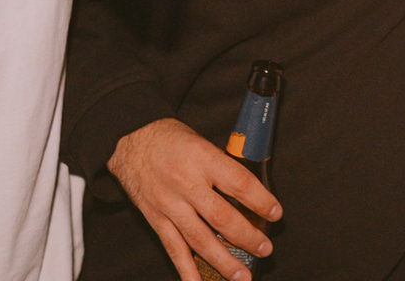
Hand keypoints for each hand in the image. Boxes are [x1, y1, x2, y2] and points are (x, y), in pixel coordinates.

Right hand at [108, 119, 281, 280]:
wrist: (129, 140)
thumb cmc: (168, 138)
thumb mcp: (200, 140)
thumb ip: (221, 165)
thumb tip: (247, 191)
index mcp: (202, 159)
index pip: (239, 183)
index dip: (261, 201)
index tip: (275, 213)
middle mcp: (186, 183)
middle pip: (222, 217)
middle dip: (248, 237)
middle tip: (265, 249)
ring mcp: (169, 204)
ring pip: (200, 239)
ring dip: (223, 261)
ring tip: (241, 275)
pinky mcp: (156, 218)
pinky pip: (173, 248)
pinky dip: (186, 269)